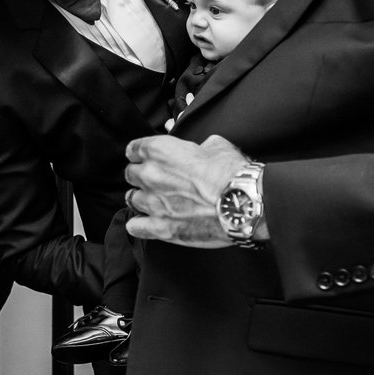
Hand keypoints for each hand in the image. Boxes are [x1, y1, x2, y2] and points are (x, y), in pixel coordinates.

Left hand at [124, 134, 251, 247]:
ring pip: (131, 199)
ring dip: (141, 199)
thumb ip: (200, 147)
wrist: (242, 203)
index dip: (140, 153)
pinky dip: (138, 224)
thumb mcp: (217, 146)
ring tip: (153, 201)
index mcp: (160, 151)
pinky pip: (135, 226)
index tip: (144, 157)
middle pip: (131, 174)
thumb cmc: (232, 174)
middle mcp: (150, 175)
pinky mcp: (160, 228)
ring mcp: (153, 203)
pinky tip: (144, 223)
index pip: (134, 149)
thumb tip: (202, 150)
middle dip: (141, 176)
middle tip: (155, 180)